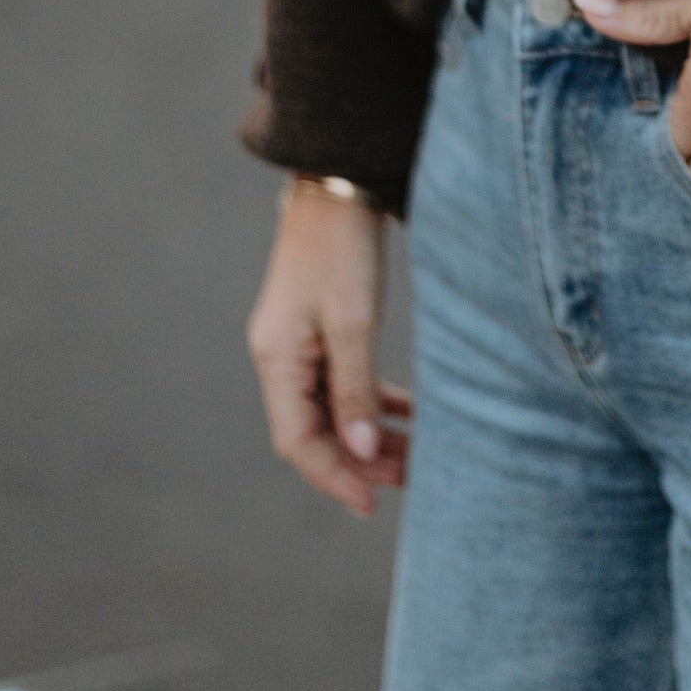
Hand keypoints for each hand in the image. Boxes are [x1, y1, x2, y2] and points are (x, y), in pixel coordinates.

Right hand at [247, 182, 410, 516]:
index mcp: (277, 359)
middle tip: (408, 483)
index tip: (372, 506)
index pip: (298, 441)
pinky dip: (373, 401)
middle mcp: (280, 357)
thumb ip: (357, 390)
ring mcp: (299, 344)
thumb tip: (361, 454)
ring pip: (332, 409)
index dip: (334, 478)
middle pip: (314, 431)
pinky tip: (409, 415)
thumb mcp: (355, 322)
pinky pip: (342, 382)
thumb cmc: (344, 248)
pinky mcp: (321, 329)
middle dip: (358, 462)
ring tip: (414, 457)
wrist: (338, 185)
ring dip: (369, 435)